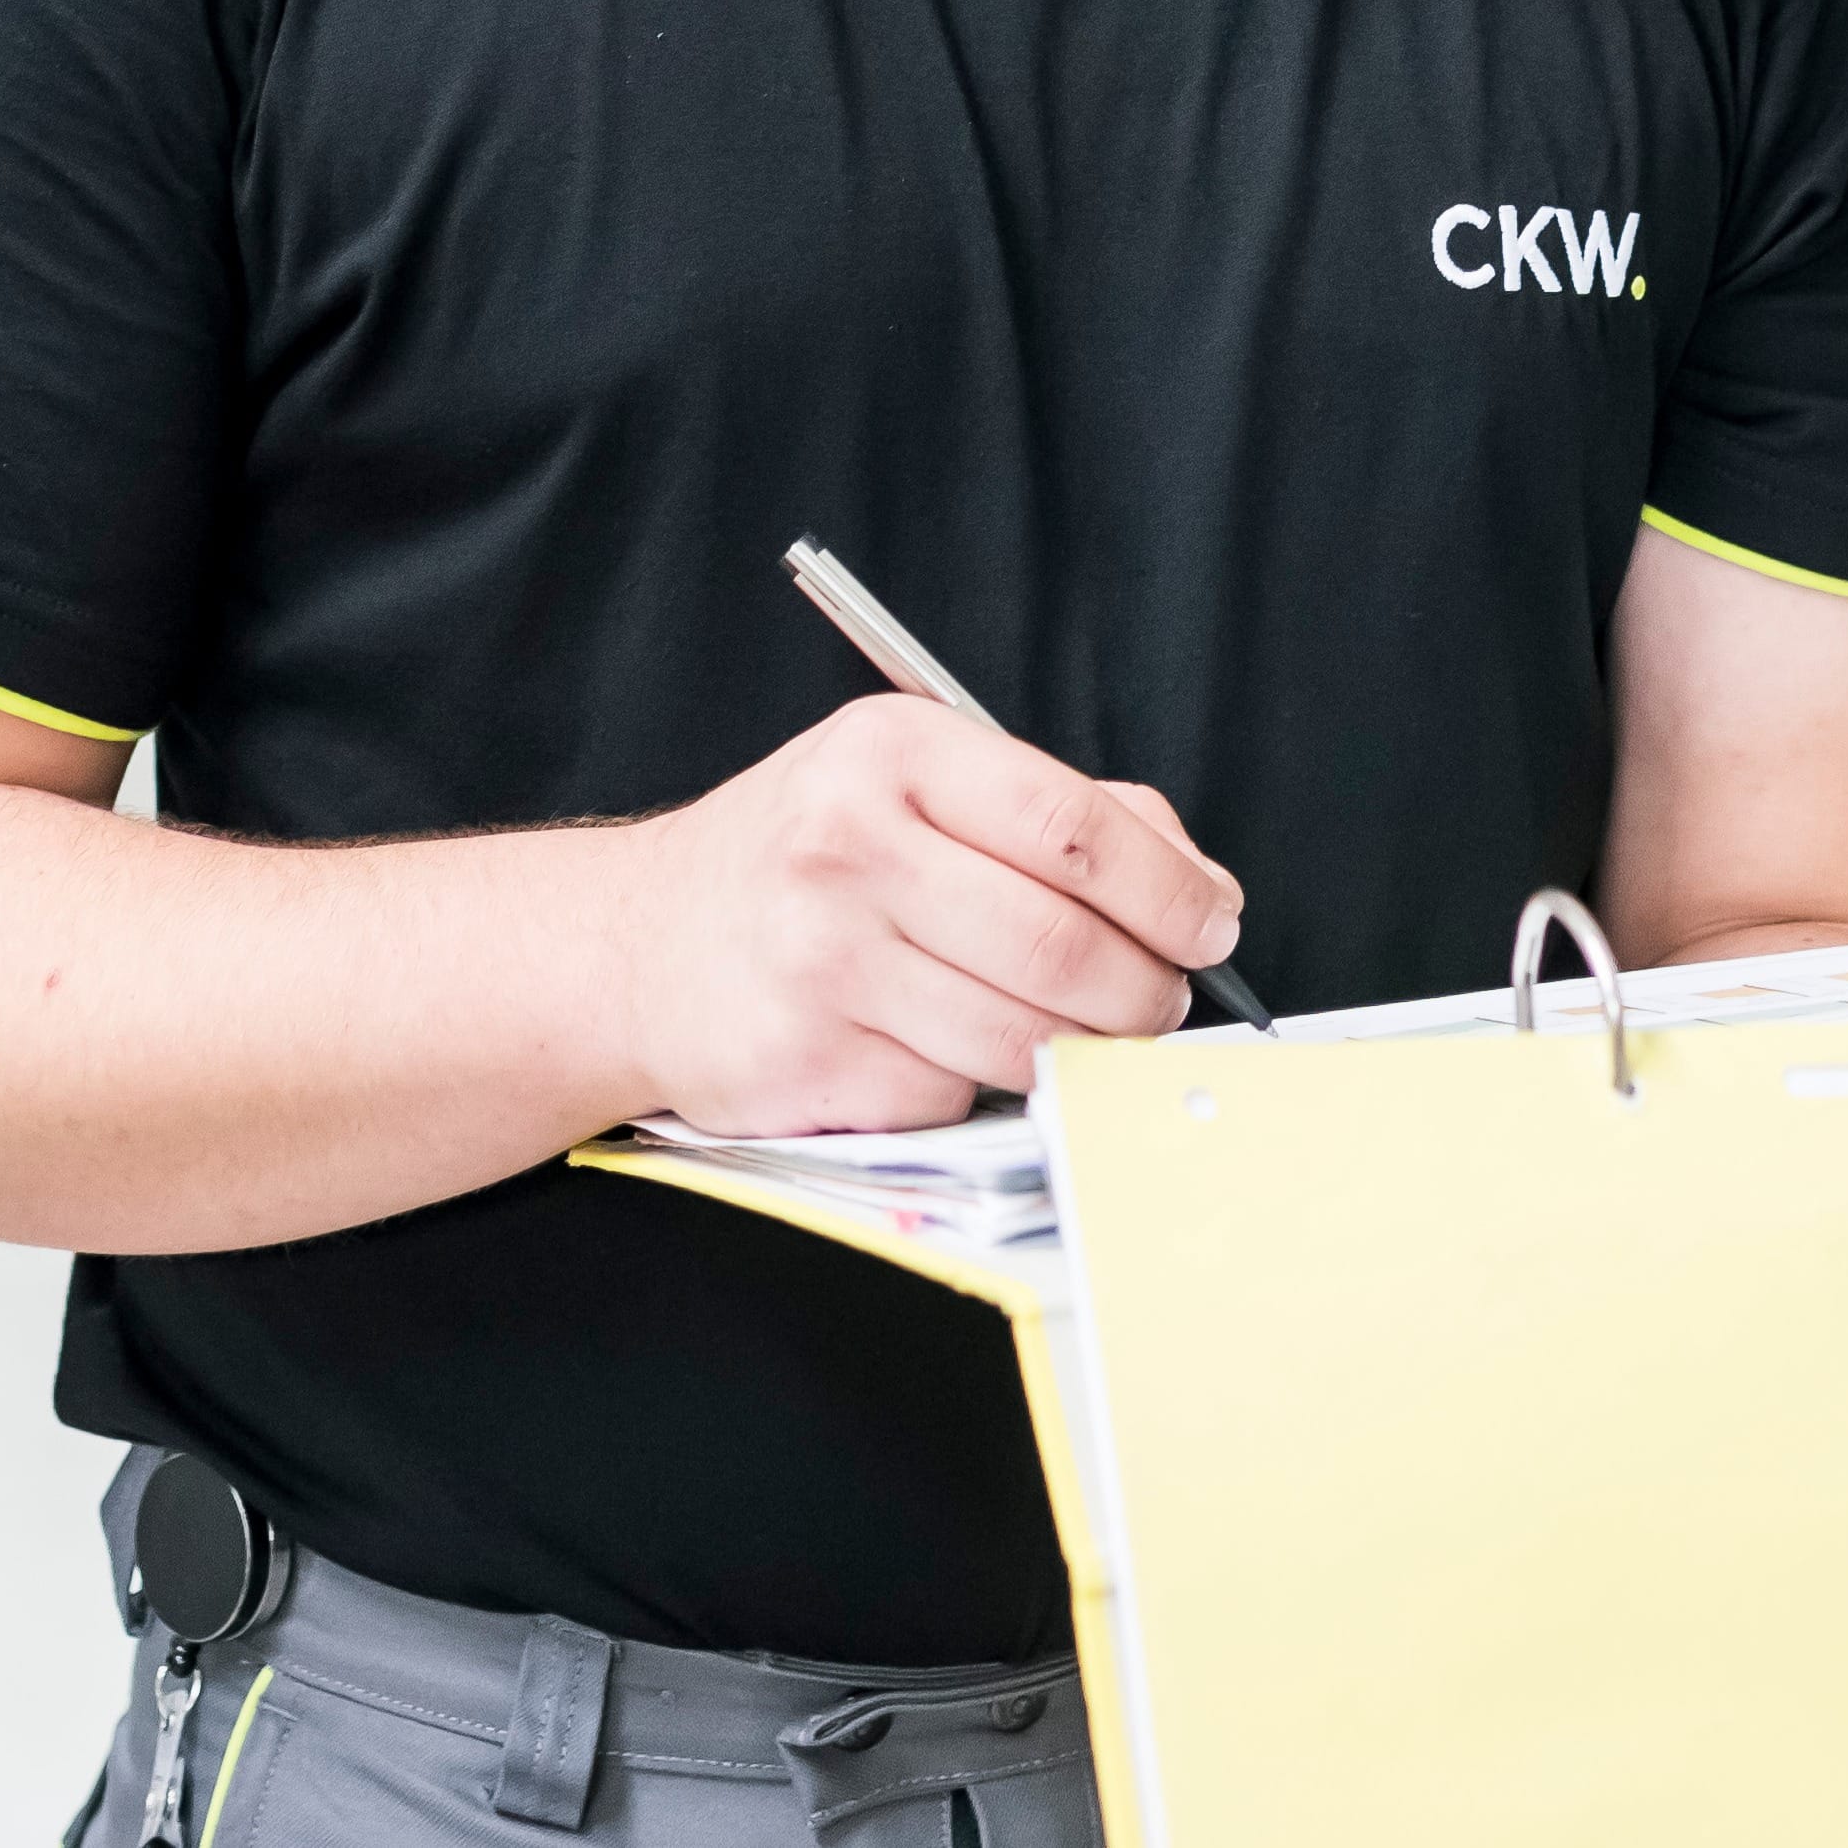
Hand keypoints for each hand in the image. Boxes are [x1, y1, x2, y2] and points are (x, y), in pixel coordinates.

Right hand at [596, 695, 1247, 1136]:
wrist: (635, 946)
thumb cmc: (801, 860)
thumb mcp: (913, 783)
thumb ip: (1062, 815)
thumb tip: (1198, 886)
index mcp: (892, 754)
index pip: (1075, 828)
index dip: (1170, 892)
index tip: (1211, 926)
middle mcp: (848, 848)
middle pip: (1064, 947)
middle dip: (1146, 992)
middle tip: (1161, 1001)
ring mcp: (822, 962)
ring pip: (1022, 1037)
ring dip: (1079, 1049)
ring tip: (1078, 1029)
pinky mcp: (808, 1062)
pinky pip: (950, 1093)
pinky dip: (975, 1084)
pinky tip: (942, 1046)